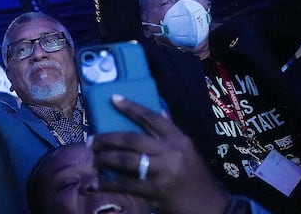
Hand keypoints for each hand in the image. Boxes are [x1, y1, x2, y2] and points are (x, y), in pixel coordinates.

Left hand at [90, 95, 228, 213]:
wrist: (209, 206)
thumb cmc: (194, 176)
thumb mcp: (186, 150)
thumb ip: (169, 131)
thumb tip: (157, 109)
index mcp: (178, 139)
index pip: (152, 117)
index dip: (131, 107)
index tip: (113, 98)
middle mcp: (170, 152)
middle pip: (131, 139)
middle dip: (107, 139)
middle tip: (91, 141)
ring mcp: (162, 172)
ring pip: (125, 161)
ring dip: (105, 160)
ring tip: (94, 160)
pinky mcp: (155, 191)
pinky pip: (126, 184)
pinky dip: (107, 185)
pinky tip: (95, 185)